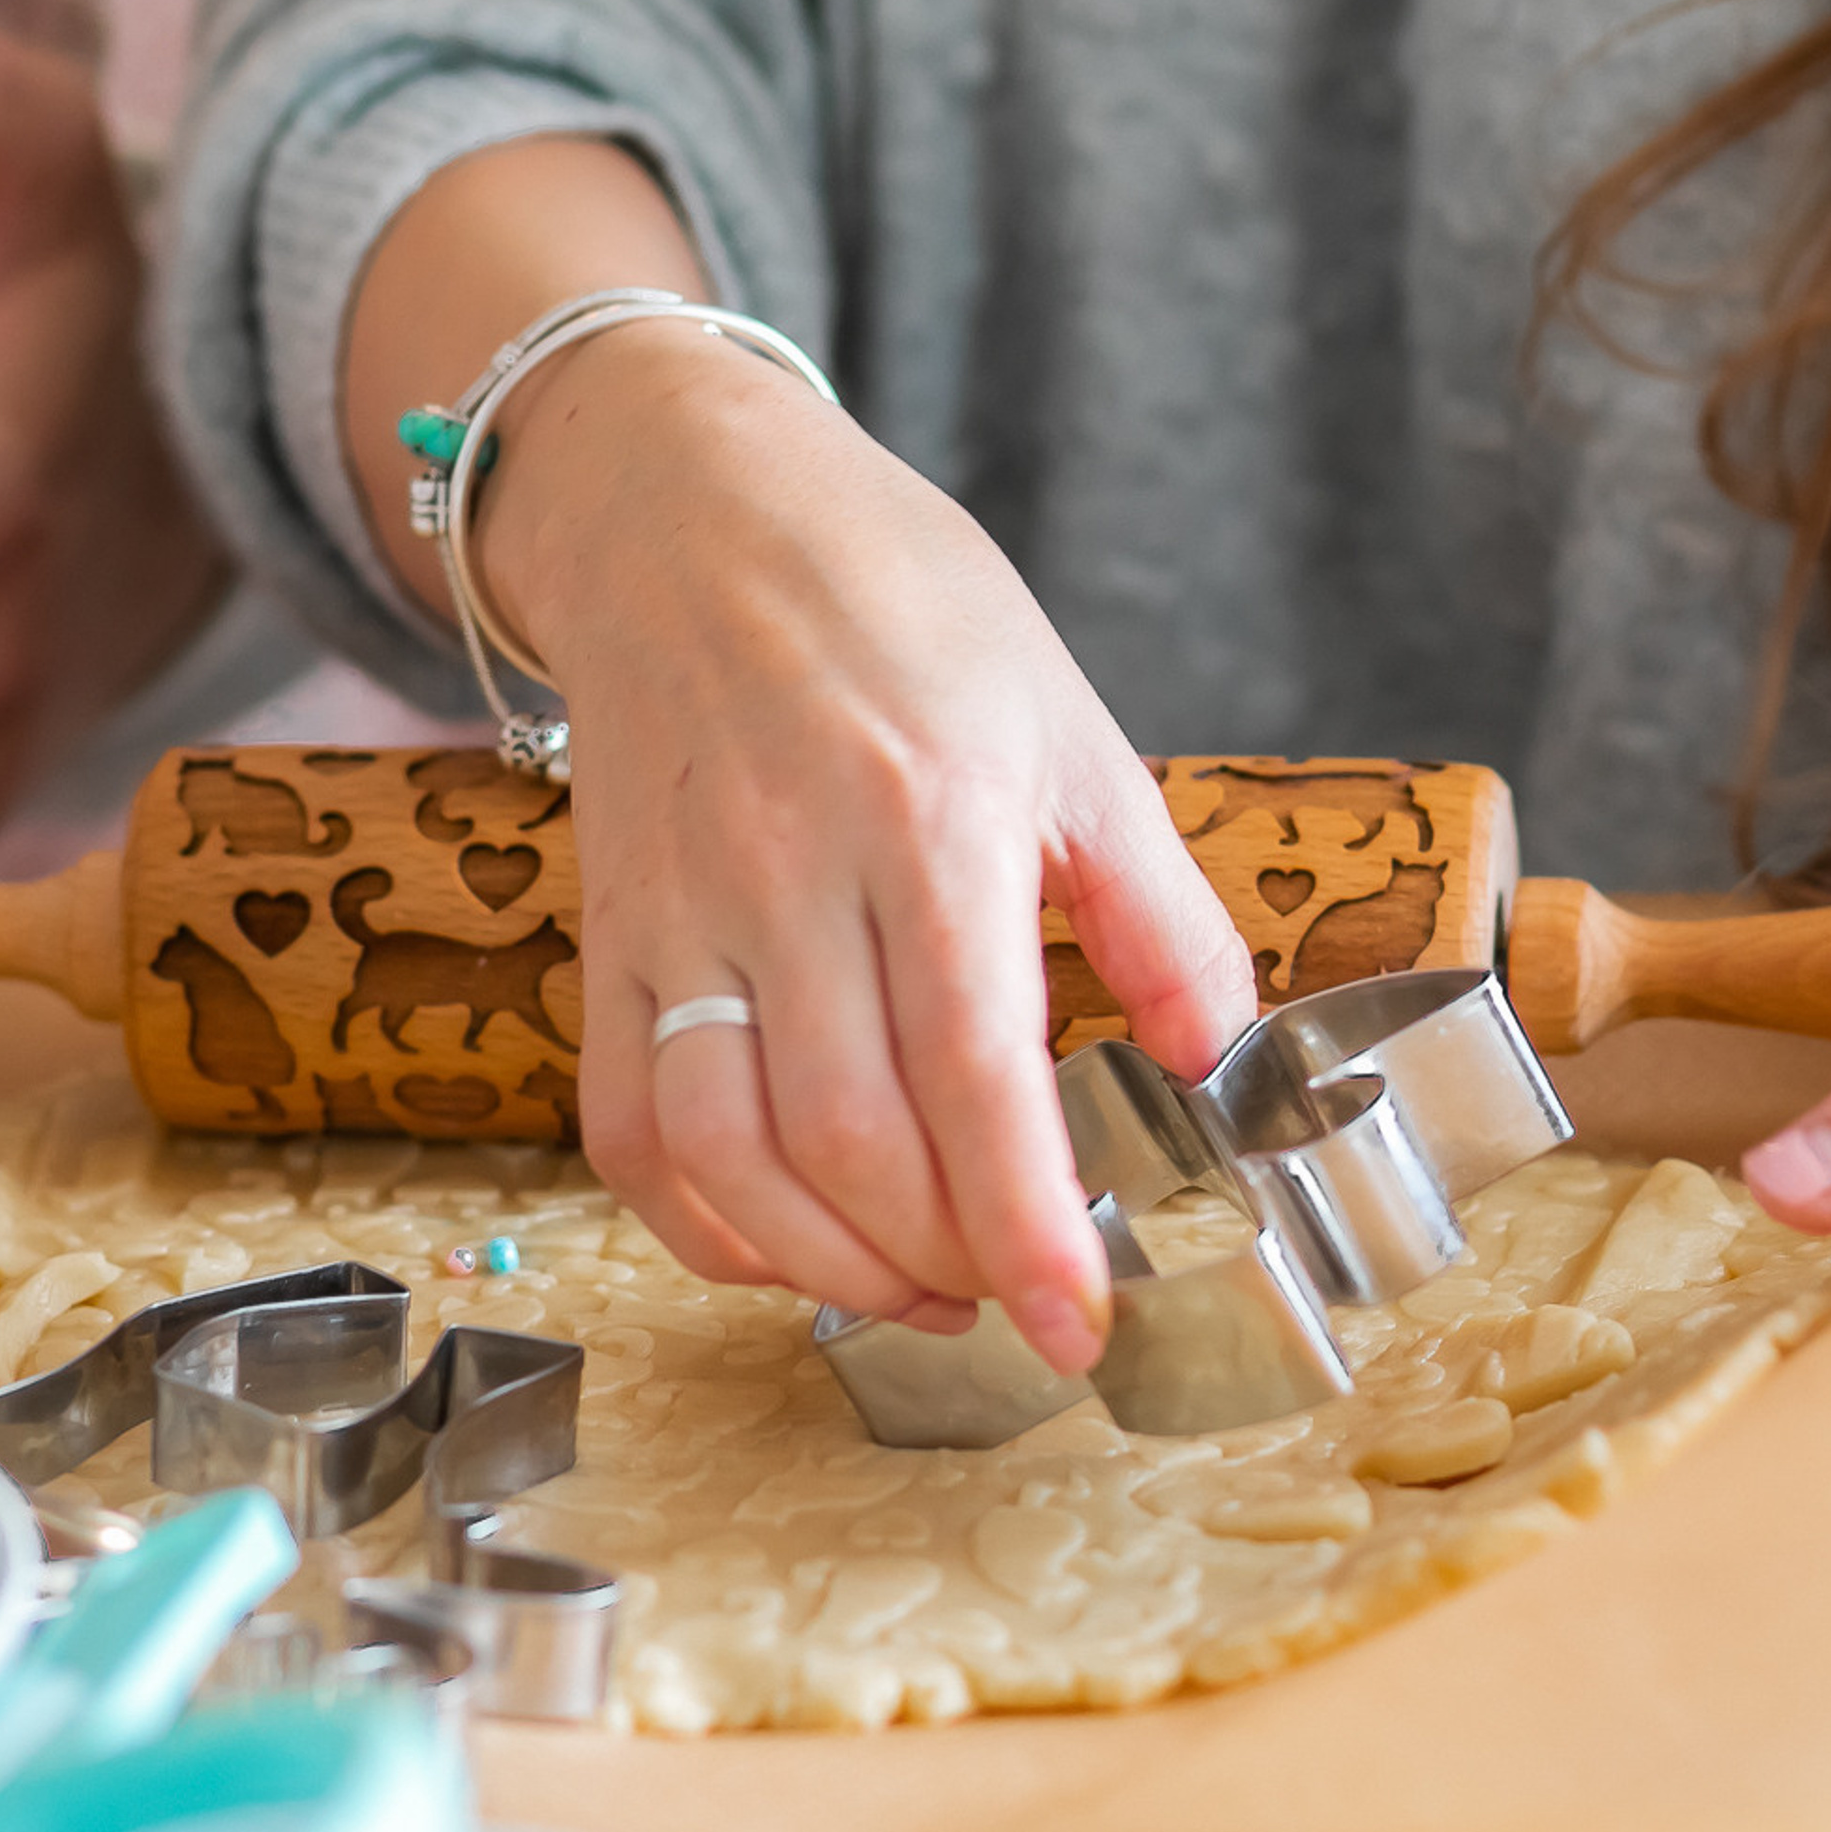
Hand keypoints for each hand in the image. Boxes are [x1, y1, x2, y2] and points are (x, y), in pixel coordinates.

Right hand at [489, 323, 1257, 1371]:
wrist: (688, 507)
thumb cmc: (897, 603)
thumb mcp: (1070, 728)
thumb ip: (1156, 909)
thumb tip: (1217, 1064)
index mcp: (931, 817)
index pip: (975, 1072)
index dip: (1028, 1225)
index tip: (1076, 1325)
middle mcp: (790, 874)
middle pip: (850, 1139)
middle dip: (945, 1260)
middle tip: (1014, 1294)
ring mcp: (682, 912)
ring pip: (723, 1154)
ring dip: (824, 1268)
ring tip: (917, 1287)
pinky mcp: (613, 935)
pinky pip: (628, 1125)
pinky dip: (702, 1225)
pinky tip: (784, 1243)